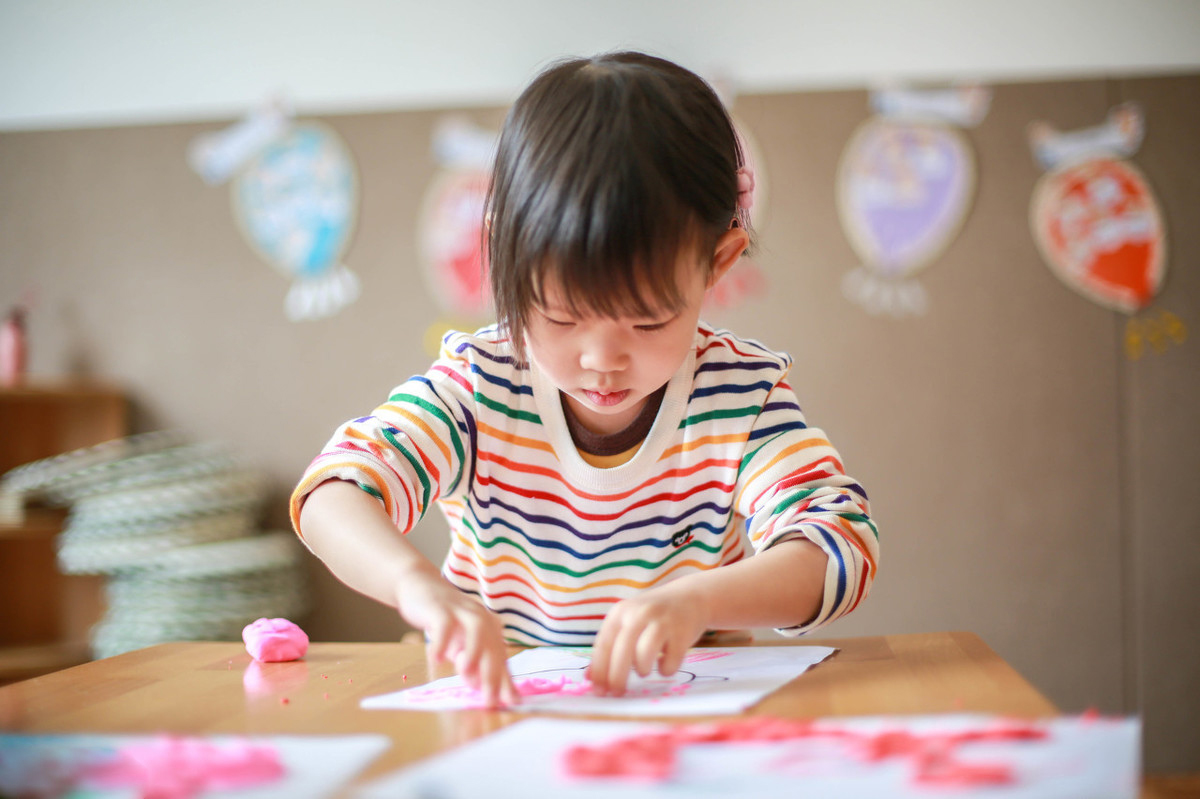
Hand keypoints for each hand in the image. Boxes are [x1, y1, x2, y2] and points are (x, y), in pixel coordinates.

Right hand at [395, 571, 517, 707]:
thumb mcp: (460, 645)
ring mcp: (462, 611)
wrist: (421, 587)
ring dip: (473, 654)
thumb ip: (472, 664)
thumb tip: (480, 687)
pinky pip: (444, 625)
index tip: (511, 702)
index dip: (506, 681)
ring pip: (476, 631)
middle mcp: (482, 619)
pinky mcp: (441, 608)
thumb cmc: (445, 621)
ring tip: (466, 676)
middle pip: (492, 647)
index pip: (500, 659)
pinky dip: (442, 642)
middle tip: (490, 700)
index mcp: (491, 629)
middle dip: (492, 676)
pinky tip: (437, 659)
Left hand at [586, 581, 709, 695]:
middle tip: (617, 693)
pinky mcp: (682, 632)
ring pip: (644, 656)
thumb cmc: (654, 616)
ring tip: (645, 668)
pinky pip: (669, 662)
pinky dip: (665, 669)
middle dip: (617, 677)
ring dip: (642, 670)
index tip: (597, 690)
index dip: (599, 670)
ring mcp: (662, 621)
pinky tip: (666, 661)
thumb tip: (591, 679)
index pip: (604, 644)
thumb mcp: (629, 622)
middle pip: (622, 652)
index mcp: (620, 612)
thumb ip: (610, 647)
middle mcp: (639, 614)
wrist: (691, 597)